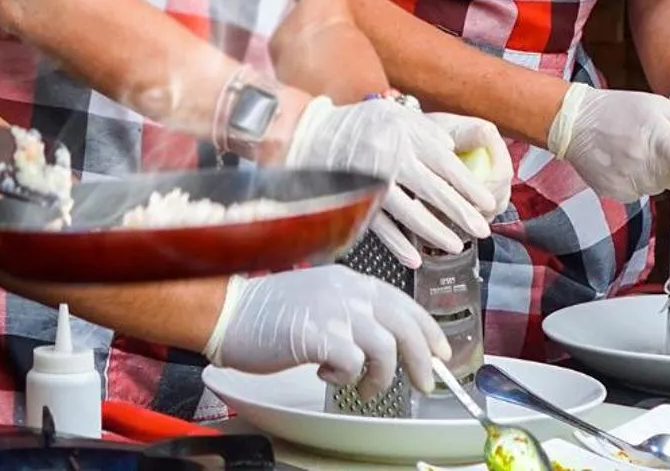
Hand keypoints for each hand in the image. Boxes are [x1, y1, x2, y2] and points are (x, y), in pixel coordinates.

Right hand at [207, 265, 449, 398]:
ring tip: (364, 389)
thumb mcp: (321, 298)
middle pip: (405, 325)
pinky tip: (328, 376)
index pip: (403, 303)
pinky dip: (346, 377)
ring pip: (385, 349)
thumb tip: (390, 341)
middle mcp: (346, 290)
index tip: (440, 353)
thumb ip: (353, 310)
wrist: (229, 312)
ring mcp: (332, 310)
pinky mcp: (317, 335)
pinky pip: (352, 363)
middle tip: (424, 384)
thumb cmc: (270, 312)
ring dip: (380, 378)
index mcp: (349, 280)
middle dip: (422, 361)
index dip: (428, 331)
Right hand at [286, 97, 498, 267]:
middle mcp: (390, 158)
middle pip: (434, 192)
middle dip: (461, 214)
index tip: (488, 202)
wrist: (310, 133)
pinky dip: (398, 245)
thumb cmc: (357, 123)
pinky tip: (414, 259)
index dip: (470, 186)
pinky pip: (381, 227)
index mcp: (404, 135)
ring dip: (436, 233)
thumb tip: (451, 151)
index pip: (446, 164)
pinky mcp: (354, 199)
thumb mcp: (393, 113)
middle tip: (482, 230)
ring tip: (456, 246)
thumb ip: (424, 130)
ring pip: (411, 214)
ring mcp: (371, 182)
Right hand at [547, 83, 669, 201]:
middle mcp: (647, 167)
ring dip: (654, 174)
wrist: (572, 122)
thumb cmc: (616, 109)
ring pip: (658, 187)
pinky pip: (639, 192)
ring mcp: (631, 183)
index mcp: (660, 143)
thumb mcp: (656, 105)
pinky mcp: (617, 193)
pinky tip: (622, 162)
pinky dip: (636, 180)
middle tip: (656, 147)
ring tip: (635, 151)